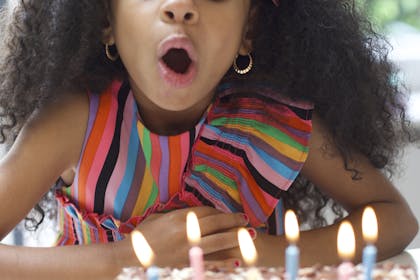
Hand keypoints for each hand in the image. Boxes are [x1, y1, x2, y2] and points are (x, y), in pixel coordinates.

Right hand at [134, 207, 248, 266]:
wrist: (127, 260)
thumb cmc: (139, 239)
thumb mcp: (155, 219)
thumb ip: (173, 215)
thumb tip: (189, 213)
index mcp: (177, 219)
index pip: (204, 211)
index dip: (219, 211)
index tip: (227, 212)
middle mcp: (185, 232)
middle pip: (215, 223)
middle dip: (233, 220)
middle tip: (246, 219)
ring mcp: (187, 250)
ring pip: (218, 242)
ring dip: (236, 238)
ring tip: (250, 236)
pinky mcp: (186, 265)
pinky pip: (211, 263)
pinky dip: (226, 262)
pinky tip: (238, 261)